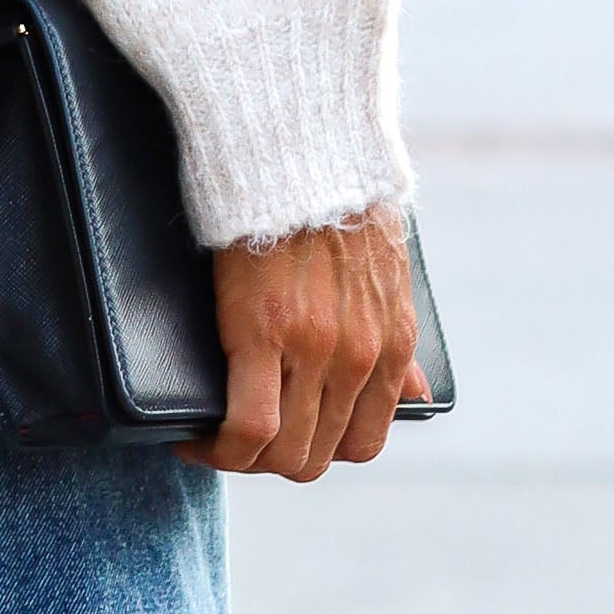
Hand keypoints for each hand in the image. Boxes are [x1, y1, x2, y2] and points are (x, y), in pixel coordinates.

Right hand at [176, 209, 423, 481]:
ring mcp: (317, 352)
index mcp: (393, 345)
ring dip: (240, 460)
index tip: (279, 441)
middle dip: (270, 461)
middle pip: (315, 458)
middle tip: (234, 441)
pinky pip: (249, 427)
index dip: (315, 454)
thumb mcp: (388, 279)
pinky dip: (219, 448)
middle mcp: (362, 358)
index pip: (362, 444)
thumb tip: (418, 393)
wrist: (301, 153)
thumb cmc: (334, 206)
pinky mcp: (266, 335)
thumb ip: (398, 345)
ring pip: (283, 455)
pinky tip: (195, 436)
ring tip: (211, 441)